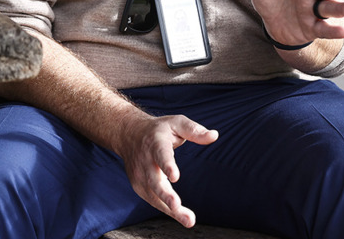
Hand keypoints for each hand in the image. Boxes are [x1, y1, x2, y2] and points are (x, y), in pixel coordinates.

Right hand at [116, 113, 218, 227]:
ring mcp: (140, 175)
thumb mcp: (177, 123)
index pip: (161, 155)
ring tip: (188, 220)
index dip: (167, 165)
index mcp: (156, 143)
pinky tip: (180, 216)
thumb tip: (214, 135)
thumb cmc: (159, 130)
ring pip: (153, 195)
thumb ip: (195, 130)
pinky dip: (165, 209)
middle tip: (177, 206)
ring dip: (170, 209)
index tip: (175, 177)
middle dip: (165, 195)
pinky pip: (153, 200)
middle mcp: (146, 161)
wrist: (129, 134)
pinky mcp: (138, 186)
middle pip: (154, 180)